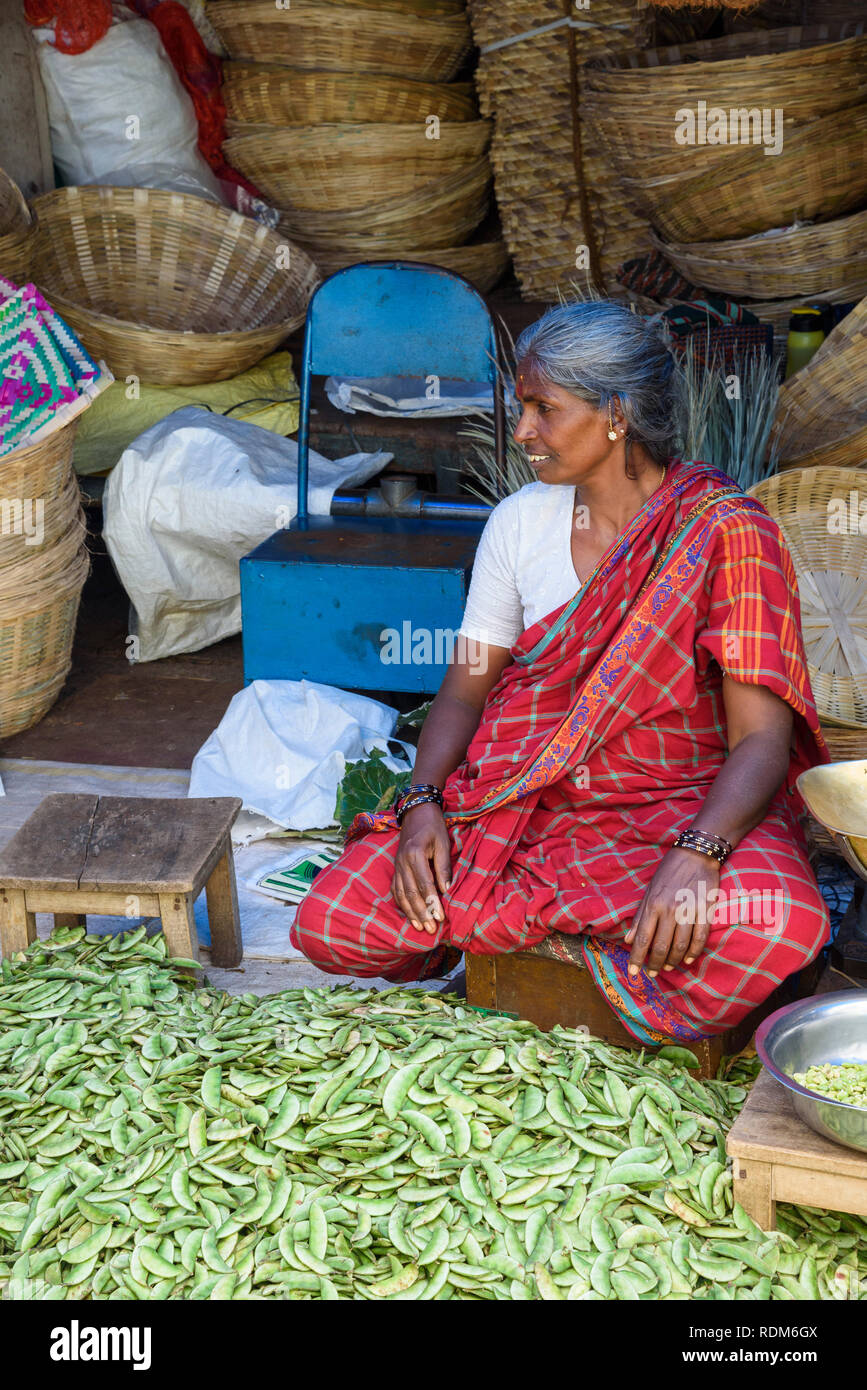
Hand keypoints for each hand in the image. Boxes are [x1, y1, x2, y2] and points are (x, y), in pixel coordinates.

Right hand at [391, 802, 451, 934]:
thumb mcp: (443, 843)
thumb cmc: (433, 826)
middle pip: (411, 893)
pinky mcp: (395, 867)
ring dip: (410, 912)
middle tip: (431, 929)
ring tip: (419, 927)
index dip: (432, 903)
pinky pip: (395, 889)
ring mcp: (396, 865)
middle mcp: (402, 862)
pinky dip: (401, 904)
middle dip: (421, 913)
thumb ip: (444, 867)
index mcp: (414, 854)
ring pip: (401, 894)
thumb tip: (447, 891)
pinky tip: (408, 914)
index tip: (441, 918)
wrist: (416, 811)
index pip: (425, 884)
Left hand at [624, 849, 719, 978]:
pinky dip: (694, 952)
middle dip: (655, 964)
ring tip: (668, 967)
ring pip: (680, 945)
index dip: (636, 958)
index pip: (642, 938)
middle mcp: (670, 909)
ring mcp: (689, 910)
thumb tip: (628, 939)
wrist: (695, 854)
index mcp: (653, 904)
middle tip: (653, 973)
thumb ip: (639, 917)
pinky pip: (700, 937)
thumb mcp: (649, 891)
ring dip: (673, 960)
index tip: (633, 973)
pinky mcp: (705, 910)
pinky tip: (688, 959)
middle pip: (661, 946)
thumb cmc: (669, 872)